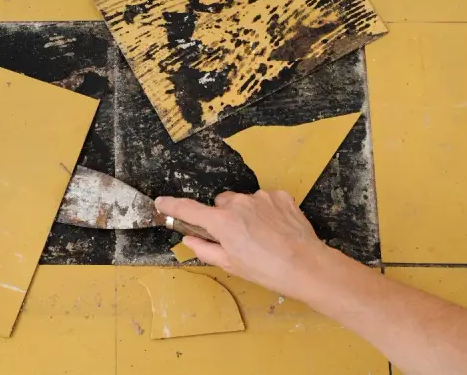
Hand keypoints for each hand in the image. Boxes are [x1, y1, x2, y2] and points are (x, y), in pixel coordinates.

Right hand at [155, 191, 333, 298]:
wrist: (306, 266)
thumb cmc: (266, 270)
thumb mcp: (230, 264)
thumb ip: (205, 248)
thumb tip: (189, 239)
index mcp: (222, 222)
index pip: (188, 209)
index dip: (172, 206)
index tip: (161, 203)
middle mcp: (238, 203)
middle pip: (219, 204)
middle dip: (222, 217)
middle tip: (234, 237)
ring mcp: (260, 197)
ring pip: (242, 201)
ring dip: (244, 213)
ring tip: (259, 235)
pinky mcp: (279, 196)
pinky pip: (263, 199)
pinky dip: (264, 210)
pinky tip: (274, 228)